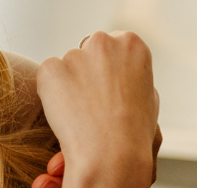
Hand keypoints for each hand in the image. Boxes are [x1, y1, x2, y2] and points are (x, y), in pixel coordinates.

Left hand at [36, 31, 158, 187]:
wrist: (112, 154)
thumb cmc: (134, 133)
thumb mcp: (148, 96)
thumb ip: (133, 76)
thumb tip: (121, 72)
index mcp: (131, 44)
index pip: (112, 44)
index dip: (107, 67)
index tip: (106, 86)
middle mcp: (103, 41)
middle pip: (87, 50)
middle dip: (87, 71)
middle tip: (90, 102)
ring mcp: (75, 54)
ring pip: (66, 66)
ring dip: (68, 85)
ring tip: (80, 115)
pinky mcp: (51, 69)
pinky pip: (47, 79)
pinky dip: (51, 95)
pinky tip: (66, 115)